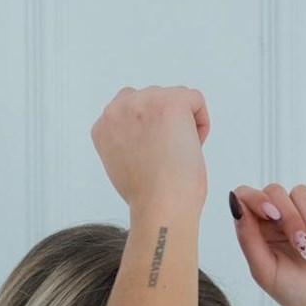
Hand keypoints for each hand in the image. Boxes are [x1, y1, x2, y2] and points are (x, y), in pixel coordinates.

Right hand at [91, 86, 209, 213]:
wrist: (160, 206)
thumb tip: (150, 131)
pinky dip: (201, 123)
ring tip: (177, 153)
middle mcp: (118, 109)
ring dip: (182, 123)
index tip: (153, 154)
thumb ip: (127, 139)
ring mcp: (144, 102)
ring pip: (174, 98)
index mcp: (104, 125)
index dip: (149, 131)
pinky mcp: (171, 102)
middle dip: (165, 124)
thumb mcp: (122, 164)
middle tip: (166, 157)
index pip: (131, 109)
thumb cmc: (147, 196)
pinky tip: (191, 146)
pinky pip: (195, 100)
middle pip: (153, 99)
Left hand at [229, 182, 305, 305]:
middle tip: (300, 245)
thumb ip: (247, 237)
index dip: (256, 198)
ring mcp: (302, 213)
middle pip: (275, 191)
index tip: (272, 214)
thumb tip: (236, 203)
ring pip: (301, 192)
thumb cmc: (293, 292)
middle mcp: (277, 218)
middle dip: (290, 217)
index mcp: (256, 229)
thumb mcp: (263, 269)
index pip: (246, 195)